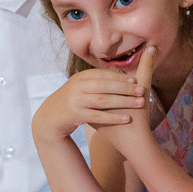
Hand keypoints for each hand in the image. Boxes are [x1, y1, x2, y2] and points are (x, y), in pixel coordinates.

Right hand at [37, 56, 152, 138]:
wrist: (50, 117)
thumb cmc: (73, 100)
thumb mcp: (82, 87)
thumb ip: (97, 80)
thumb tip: (120, 72)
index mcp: (81, 77)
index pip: (103, 75)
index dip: (120, 78)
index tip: (135, 81)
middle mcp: (77, 87)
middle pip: (105, 86)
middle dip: (125, 88)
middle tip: (142, 91)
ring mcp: (75, 100)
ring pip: (103, 100)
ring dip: (123, 101)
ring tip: (140, 103)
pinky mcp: (75, 114)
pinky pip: (98, 115)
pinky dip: (113, 117)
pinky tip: (127, 119)